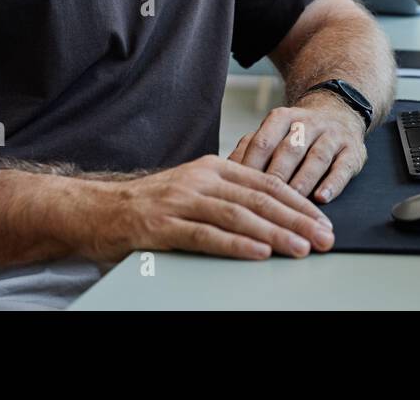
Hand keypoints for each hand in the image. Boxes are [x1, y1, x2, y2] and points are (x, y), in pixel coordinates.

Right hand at [92, 155, 334, 261]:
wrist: (95, 210)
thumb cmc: (149, 206)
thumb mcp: (193, 191)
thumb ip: (226, 197)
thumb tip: (272, 215)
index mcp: (211, 168)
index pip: (266, 183)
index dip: (298, 202)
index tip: (322, 220)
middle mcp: (200, 180)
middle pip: (259, 199)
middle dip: (297, 220)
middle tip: (323, 238)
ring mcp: (180, 201)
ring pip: (238, 216)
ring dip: (275, 233)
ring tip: (300, 247)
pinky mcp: (162, 227)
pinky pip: (206, 235)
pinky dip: (236, 244)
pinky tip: (259, 252)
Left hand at [228, 89, 368, 202]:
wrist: (339, 112)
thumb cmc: (296, 134)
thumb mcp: (273, 133)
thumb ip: (250, 150)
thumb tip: (221, 173)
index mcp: (282, 118)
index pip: (262, 141)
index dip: (249, 166)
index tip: (237, 190)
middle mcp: (308, 123)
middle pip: (289, 150)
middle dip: (276, 176)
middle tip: (263, 202)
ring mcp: (332, 135)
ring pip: (316, 157)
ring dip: (303, 181)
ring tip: (292, 204)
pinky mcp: (353, 150)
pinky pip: (343, 166)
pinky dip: (332, 183)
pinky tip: (322, 198)